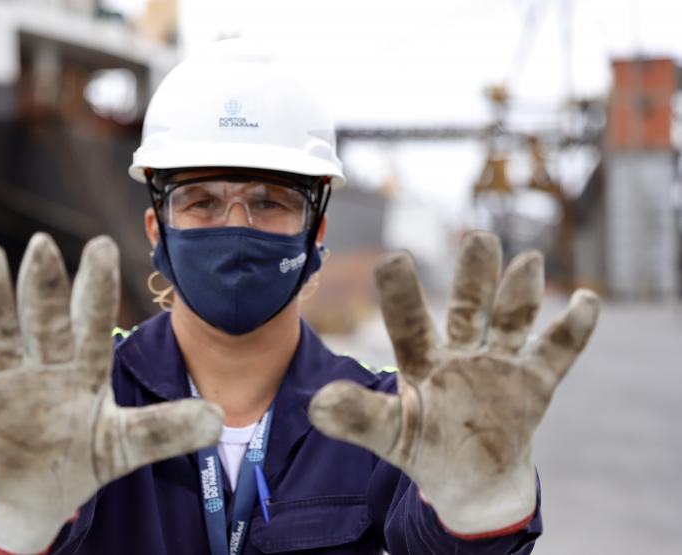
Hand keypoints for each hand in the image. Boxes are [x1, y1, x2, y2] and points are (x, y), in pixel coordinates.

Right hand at [0, 233, 222, 552]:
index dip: (96, 287)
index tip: (102, 246)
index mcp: (85, 366)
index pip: (92, 320)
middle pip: (42, 316)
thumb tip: (220, 420)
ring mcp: (5, 374)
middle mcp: (44, 360)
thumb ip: (166, 430)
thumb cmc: (82, 455)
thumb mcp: (126, 444)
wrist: (35, 491)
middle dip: (42, 285)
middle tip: (42, 244)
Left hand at [309, 231, 598, 536]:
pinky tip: (585, 300)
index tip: (395, 260)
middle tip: (478, 239)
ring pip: (510, 319)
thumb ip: (358, 418)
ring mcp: (498, 363)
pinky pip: (556, 352)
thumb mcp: (389, 434)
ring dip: (519, 293)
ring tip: (526, 261)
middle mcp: (460, 351)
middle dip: (474, 276)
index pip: (409, 321)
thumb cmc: (424, 447)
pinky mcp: (532, 381)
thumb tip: (316, 404)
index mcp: (421, 360)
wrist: (470, 478)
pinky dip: (573, 329)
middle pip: (467, 307)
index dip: (402, 293)